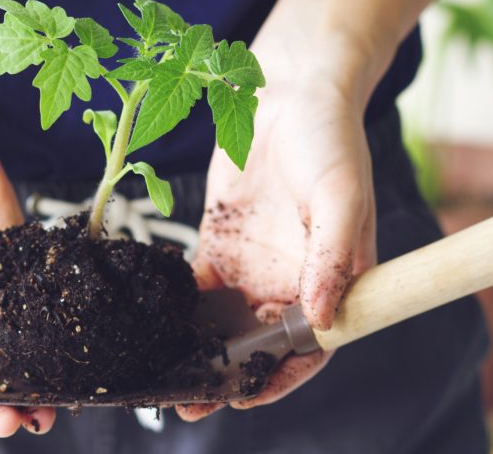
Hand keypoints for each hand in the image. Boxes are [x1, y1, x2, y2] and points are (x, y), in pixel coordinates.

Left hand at [177, 79, 375, 420]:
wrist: (288, 93)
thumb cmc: (330, 140)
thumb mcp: (340, 195)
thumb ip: (331, 257)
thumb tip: (320, 318)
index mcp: (329, 279)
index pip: (309, 347)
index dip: (280, 378)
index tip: (245, 399)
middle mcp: (289, 281)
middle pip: (258, 344)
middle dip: (226, 376)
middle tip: (186, 399)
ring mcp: (252, 265)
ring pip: (223, 323)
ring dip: (197, 351)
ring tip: (162, 373)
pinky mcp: (219, 244)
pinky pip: (196, 288)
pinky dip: (177, 309)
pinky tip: (152, 323)